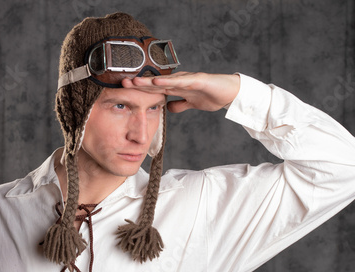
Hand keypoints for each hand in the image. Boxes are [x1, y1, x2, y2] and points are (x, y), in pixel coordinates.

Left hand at [121, 72, 239, 112]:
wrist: (231, 92)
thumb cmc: (212, 95)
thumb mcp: (191, 104)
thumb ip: (179, 104)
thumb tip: (167, 108)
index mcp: (176, 87)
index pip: (155, 89)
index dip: (140, 90)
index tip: (125, 91)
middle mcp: (179, 81)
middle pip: (155, 83)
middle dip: (139, 83)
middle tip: (122, 83)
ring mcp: (187, 79)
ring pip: (165, 80)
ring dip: (149, 80)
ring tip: (134, 81)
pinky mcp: (197, 80)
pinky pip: (180, 81)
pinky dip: (168, 80)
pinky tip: (157, 80)